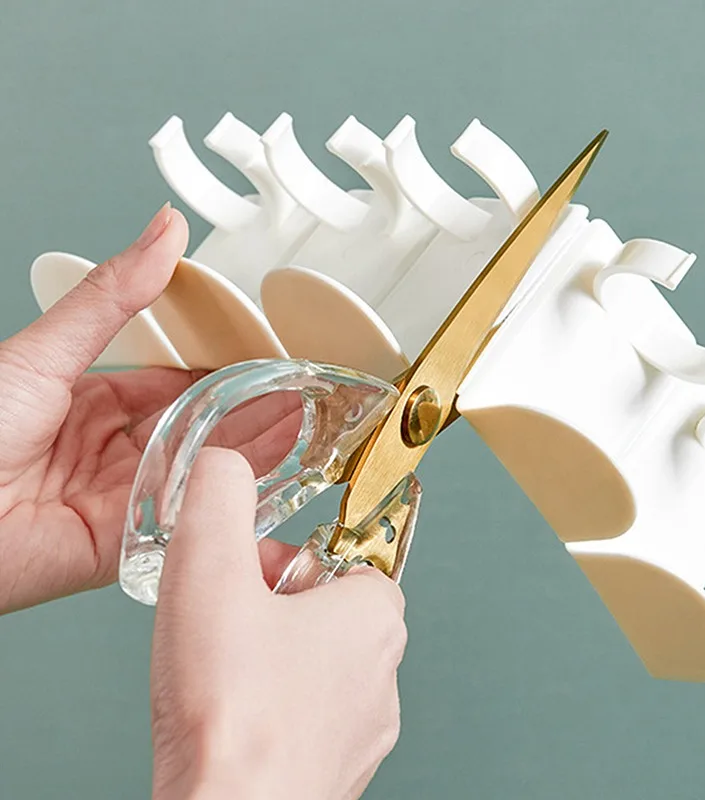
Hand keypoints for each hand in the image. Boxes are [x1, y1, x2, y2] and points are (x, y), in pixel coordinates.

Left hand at [0, 205, 299, 612]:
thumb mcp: (48, 351)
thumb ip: (114, 297)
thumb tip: (164, 232)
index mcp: (90, 406)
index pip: (175, 388)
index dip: (223, 377)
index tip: (266, 365)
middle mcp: (110, 454)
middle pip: (198, 431)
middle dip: (252, 415)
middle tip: (303, 399)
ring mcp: (120, 500)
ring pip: (201, 474)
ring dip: (254, 453)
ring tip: (306, 431)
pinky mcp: (123, 544)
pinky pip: (184, 521)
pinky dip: (226, 500)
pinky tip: (266, 482)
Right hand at [150, 448, 406, 799]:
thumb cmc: (232, 714)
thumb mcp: (212, 570)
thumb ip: (219, 498)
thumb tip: (223, 462)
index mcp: (374, 617)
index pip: (349, 555)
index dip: (289, 556)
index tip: (256, 568)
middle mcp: (383, 673)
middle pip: (329, 607)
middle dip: (273, 599)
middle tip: (228, 613)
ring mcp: (363, 728)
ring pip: (316, 663)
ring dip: (269, 652)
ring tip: (222, 666)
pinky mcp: (335, 771)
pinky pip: (304, 715)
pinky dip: (269, 704)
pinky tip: (231, 713)